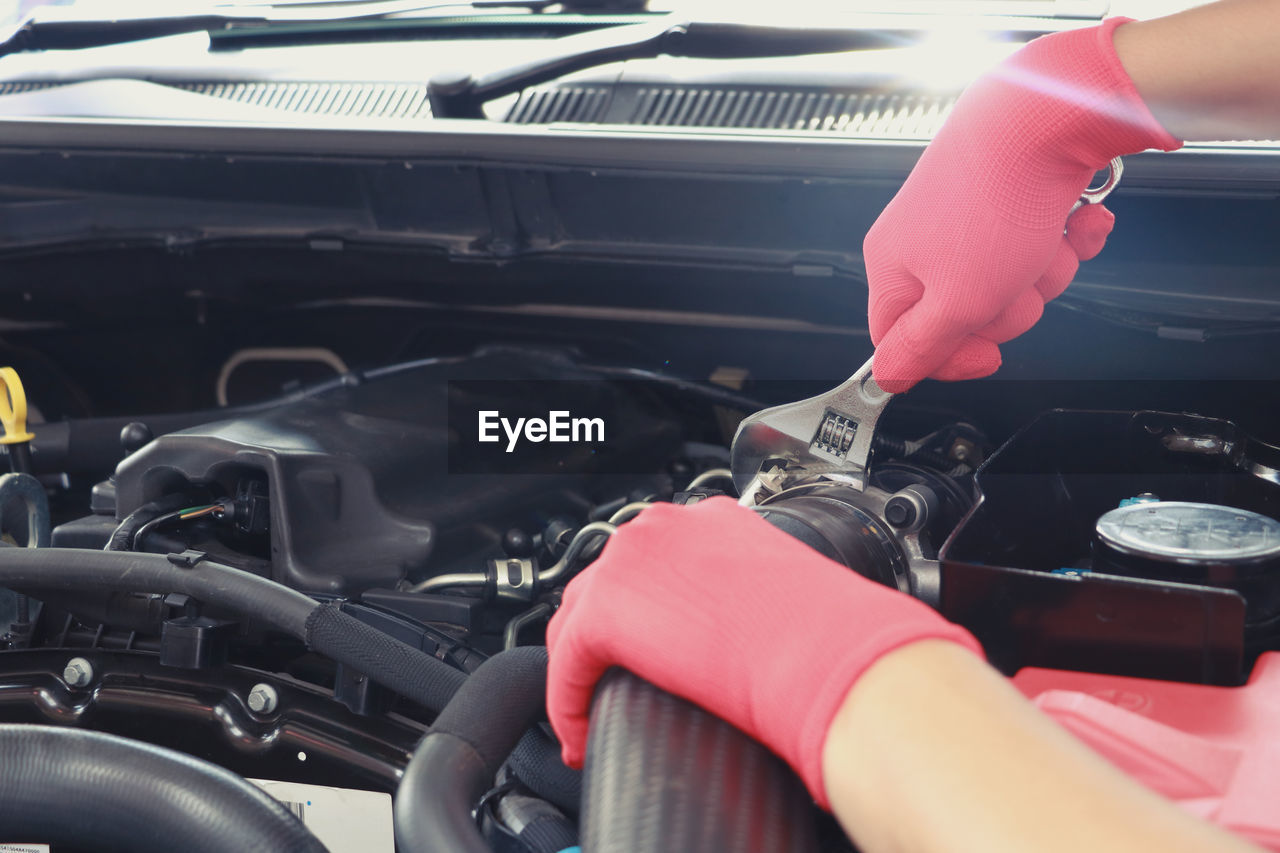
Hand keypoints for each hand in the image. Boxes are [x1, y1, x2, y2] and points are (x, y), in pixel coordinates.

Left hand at [545, 496, 980, 807]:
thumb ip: (747, 601)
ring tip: (591, 720)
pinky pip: (567, 666)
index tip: (643, 655)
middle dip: (598, 644)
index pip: (646, 563)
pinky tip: (584, 738)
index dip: (637, 615)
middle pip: (602, 587)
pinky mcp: (606, 610)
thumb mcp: (781, 598)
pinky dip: (569, 706)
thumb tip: (747, 639)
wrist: (827, 652)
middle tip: (603, 692)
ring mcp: (629, 561)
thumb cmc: (826, 635)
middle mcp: (662, 527)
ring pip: (575, 625)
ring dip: (580, 676)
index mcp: (708, 519)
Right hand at [864, 18, 1180, 392]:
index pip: (902, 341)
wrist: (1043, 118)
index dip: (949, 358)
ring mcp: (971, 218)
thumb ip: (922, 347)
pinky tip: (1076, 220)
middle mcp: (926, 241)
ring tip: (1048, 241)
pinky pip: (1044, 244)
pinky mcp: (1013, 197)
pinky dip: (1068, 237)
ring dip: (1046, 272)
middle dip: (1011, 306)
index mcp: (894, 266)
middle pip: (968, 315)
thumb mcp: (957, 302)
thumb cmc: (994, 203)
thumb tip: (887, 377)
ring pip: (1015, 283)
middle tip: (1016, 281)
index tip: (987, 357)